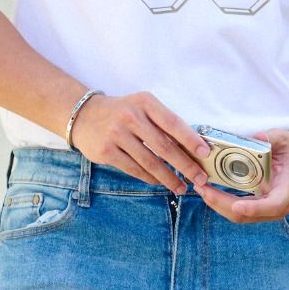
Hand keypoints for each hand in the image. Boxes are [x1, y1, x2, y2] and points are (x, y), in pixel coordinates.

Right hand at [69, 91, 211, 193]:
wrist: (83, 115)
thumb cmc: (122, 112)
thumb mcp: (142, 107)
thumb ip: (163, 123)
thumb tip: (192, 147)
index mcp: (145, 102)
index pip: (173, 123)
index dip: (191, 140)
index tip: (205, 153)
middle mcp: (131, 117)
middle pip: (164, 146)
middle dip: (185, 165)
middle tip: (200, 178)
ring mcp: (117, 135)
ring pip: (150, 162)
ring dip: (169, 178)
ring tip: (182, 187)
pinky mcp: (106, 152)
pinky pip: (134, 169)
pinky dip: (150, 178)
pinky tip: (160, 183)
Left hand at [195, 128, 288, 224]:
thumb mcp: (285, 138)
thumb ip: (270, 138)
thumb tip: (256, 136)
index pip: (274, 205)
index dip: (254, 208)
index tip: (237, 205)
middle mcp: (281, 204)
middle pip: (248, 215)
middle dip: (222, 204)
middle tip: (203, 189)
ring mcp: (269, 209)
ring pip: (241, 217)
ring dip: (219, 206)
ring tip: (201, 189)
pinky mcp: (260, 207)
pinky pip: (239, 212)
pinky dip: (223, 204)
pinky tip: (210, 192)